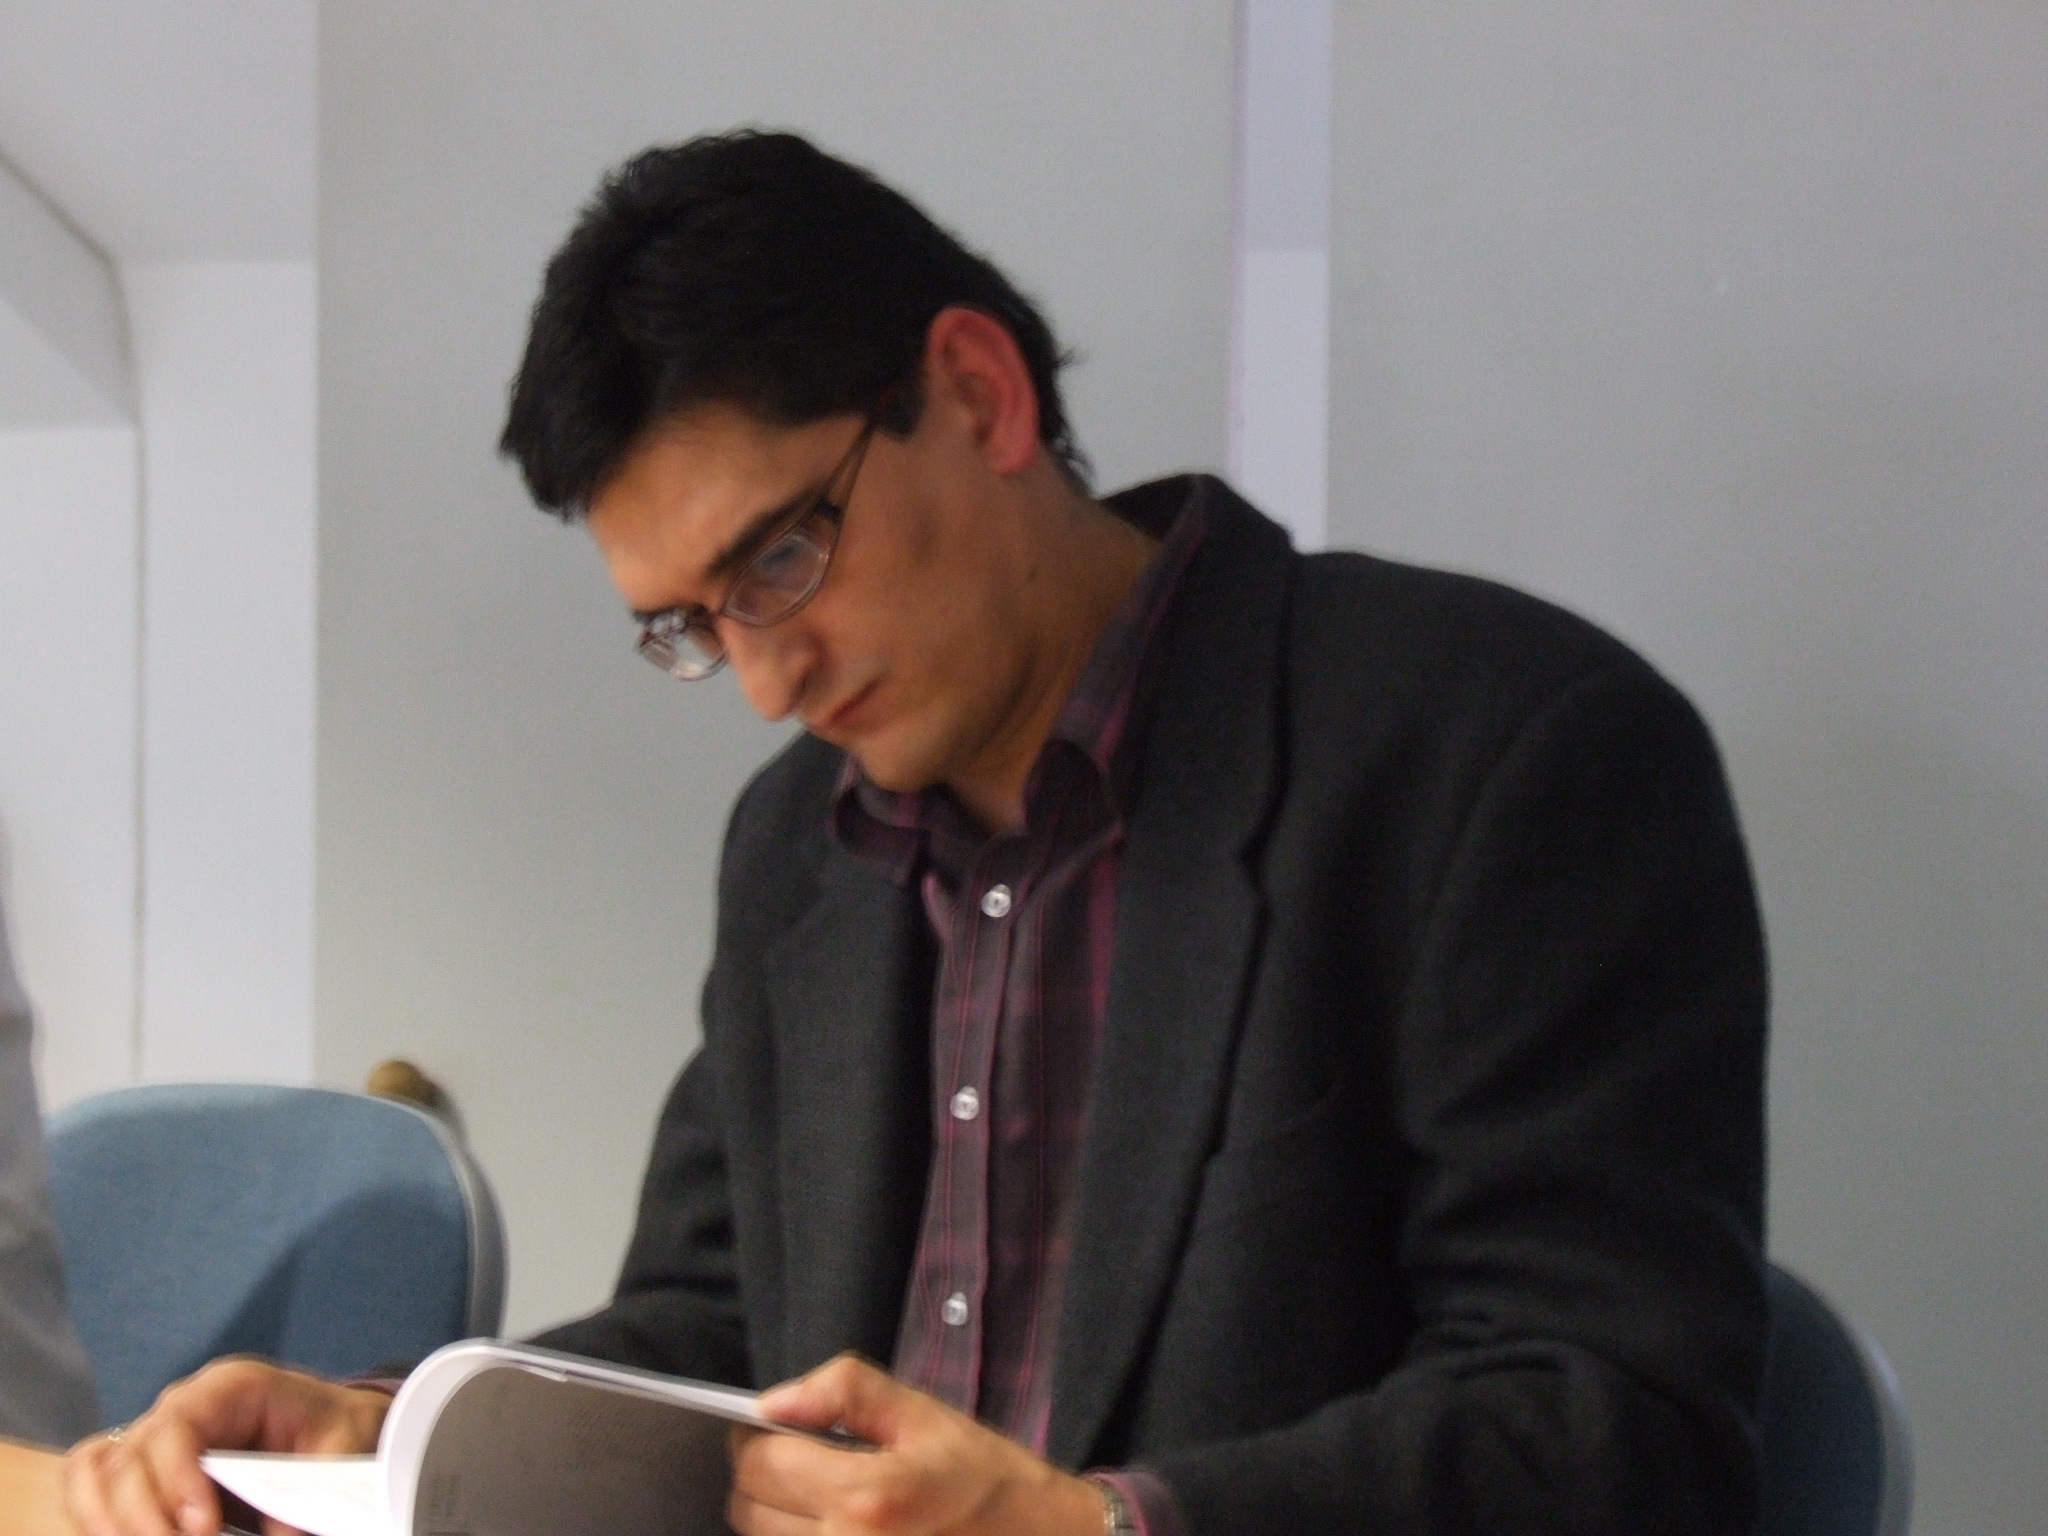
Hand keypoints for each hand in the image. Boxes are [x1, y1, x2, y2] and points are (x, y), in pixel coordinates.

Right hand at [64, 1357, 392, 1535]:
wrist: (330, 1427)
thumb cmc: (333, 1429)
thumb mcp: (339, 1449)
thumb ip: (309, 1492)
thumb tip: (278, 1535)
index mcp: (229, 1387)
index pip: (178, 1423)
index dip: (177, 1478)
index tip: (200, 1528)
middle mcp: (180, 1406)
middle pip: (130, 1457)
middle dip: (144, 1516)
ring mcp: (156, 1436)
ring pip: (99, 1474)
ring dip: (111, 1522)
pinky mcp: (145, 1468)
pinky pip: (93, 1487)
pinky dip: (96, 1517)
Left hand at [728, 1354, 1104, 1535]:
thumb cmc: (982, 1477)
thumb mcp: (923, 1415)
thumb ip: (845, 1391)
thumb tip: (772, 1402)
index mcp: (864, 1499)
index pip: (759, 1465)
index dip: (756, 1438)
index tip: (778, 1428)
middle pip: (749, 1510)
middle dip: (765, 1476)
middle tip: (804, 1457)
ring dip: (778, 1514)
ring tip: (823, 1493)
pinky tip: (834, 1524)